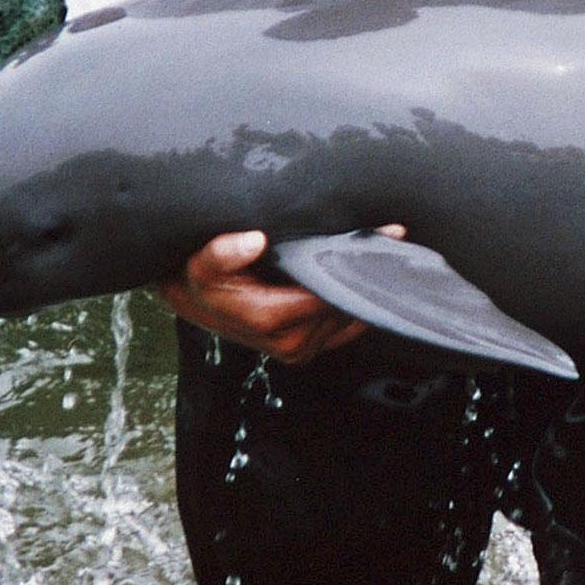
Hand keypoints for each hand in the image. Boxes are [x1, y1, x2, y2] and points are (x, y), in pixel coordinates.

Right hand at [160, 225, 404, 364]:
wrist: (194, 303)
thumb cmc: (201, 282)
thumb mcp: (201, 265)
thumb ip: (222, 253)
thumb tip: (254, 240)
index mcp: (273, 320)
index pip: (330, 292)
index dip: (354, 264)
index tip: (381, 236)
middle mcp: (293, 342)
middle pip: (345, 303)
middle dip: (364, 272)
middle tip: (390, 235)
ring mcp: (303, 349)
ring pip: (349, 314)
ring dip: (364, 286)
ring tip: (383, 250)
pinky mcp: (310, 348)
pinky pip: (347, 326)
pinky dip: (360, 303)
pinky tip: (369, 276)